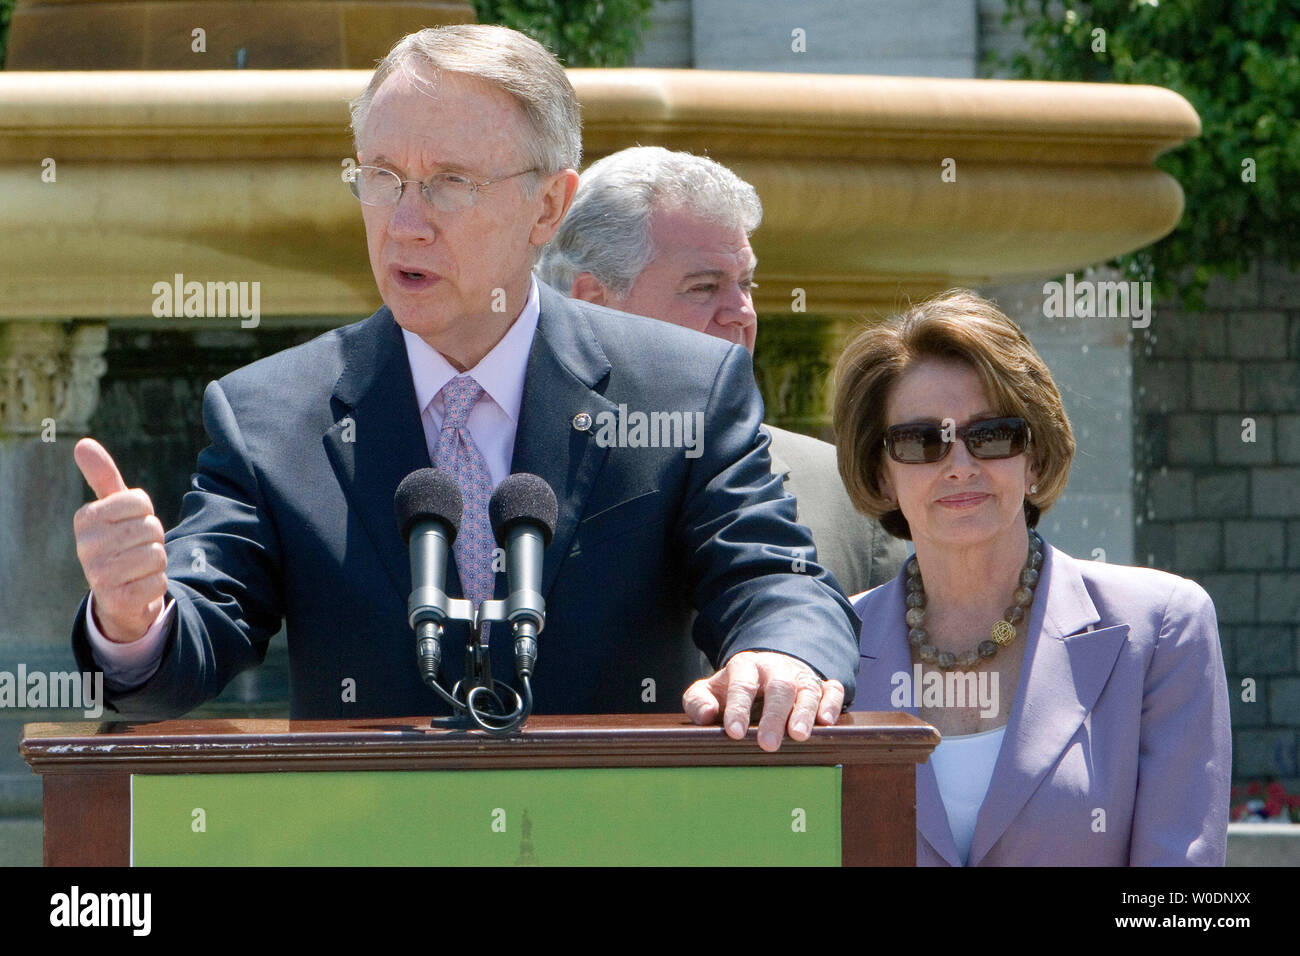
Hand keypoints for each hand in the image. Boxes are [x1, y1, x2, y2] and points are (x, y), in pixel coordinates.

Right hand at [72, 438, 167, 643]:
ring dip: (156, 562)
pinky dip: (156, 584)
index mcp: (85, 518)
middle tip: (136, 549)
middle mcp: (86, 546)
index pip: (140, 500)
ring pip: (157, 554)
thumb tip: (83, 442)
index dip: (146, 513)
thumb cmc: (119, 543)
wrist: (118, 596)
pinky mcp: (117, 599)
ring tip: (137, 568)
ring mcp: (99, 574)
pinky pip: (159, 582)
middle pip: (151, 527)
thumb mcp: (112, 510)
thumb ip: (103, 477)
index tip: (130, 524)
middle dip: (153, 538)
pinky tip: (138, 587)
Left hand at [682, 650, 844, 752]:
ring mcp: (800, 676)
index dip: (738, 708)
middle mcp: (776, 668)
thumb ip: (698, 700)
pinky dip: (831, 703)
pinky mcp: (821, 685)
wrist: (764, 671)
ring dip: (804, 713)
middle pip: (778, 687)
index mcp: (746, 666)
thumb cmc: (734, 688)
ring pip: (807, 689)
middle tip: (768, 744)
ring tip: (799, 736)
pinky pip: (832, 690)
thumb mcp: (710, 690)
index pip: (742, 685)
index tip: (734, 733)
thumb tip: (708, 715)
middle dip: (774, 716)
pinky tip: (826, 722)